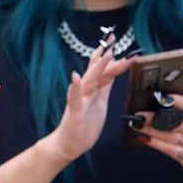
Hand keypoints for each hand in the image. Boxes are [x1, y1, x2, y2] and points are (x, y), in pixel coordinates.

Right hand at [45, 47, 132, 163]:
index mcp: (94, 90)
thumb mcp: (101, 101)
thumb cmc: (84, 125)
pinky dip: (75, 87)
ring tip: (105, 54)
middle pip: (97, 70)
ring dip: (97, 67)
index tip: (114, 37)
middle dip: (106, 54)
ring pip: (90, 81)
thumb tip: (113, 68)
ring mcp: (80, 101)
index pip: (104, 68)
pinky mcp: (75, 113)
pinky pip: (75, 99)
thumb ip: (105, 84)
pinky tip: (75, 77)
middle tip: (112, 39)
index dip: (110, 53)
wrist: (68, 145)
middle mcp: (86, 91)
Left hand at [132, 90, 182, 171]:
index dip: (178, 101)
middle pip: (178, 123)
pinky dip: (156, 143)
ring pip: (171, 137)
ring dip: (151, 130)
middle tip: (139, 114)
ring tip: (137, 124)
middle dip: (156, 118)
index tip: (161, 97)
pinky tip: (144, 138)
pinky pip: (170, 150)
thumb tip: (181, 79)